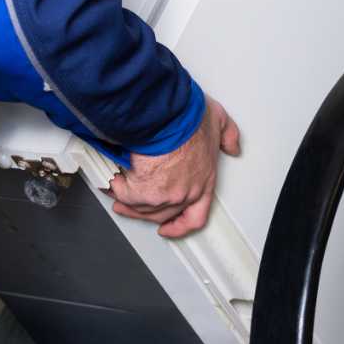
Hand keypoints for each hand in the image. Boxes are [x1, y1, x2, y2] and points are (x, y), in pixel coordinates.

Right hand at [106, 97, 242, 238]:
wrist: (167, 116)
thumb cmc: (189, 117)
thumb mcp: (219, 121)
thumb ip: (228, 136)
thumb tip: (232, 147)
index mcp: (204, 182)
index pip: (195, 217)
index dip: (180, 225)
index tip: (168, 228)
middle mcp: (186, 193)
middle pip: (163, 213)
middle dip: (144, 211)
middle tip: (130, 205)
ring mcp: (165, 196)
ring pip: (142, 207)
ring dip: (128, 201)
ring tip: (116, 190)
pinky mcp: (143, 192)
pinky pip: (125, 194)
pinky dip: (116, 188)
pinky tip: (111, 181)